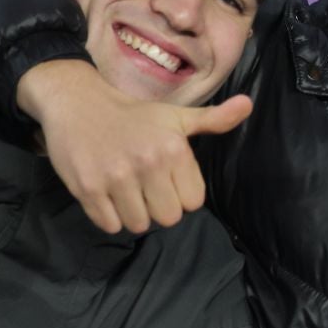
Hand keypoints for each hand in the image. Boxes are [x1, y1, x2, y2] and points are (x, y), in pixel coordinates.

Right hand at [17, 60, 252, 233]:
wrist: (79, 102)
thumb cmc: (134, 115)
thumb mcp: (177, 116)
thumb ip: (214, 119)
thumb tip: (248, 105)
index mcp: (174, 149)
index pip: (194, 202)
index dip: (181, 193)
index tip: (166, 178)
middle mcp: (148, 164)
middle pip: (169, 218)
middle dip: (158, 206)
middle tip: (145, 186)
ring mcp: (116, 178)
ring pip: (139, 225)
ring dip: (133, 213)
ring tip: (125, 189)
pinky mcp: (88, 189)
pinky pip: (109, 225)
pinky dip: (108, 216)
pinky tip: (107, 193)